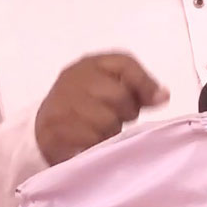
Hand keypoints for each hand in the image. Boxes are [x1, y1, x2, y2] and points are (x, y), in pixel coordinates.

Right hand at [34, 53, 169, 164]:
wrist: (43, 126)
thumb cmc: (86, 104)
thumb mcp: (110, 88)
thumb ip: (138, 88)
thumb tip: (162, 95)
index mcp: (91, 63)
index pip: (124, 63)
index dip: (144, 82)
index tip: (158, 99)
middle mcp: (74, 78)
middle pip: (118, 95)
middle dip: (127, 112)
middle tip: (120, 118)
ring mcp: (61, 103)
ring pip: (105, 121)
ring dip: (111, 131)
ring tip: (103, 130)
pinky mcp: (53, 130)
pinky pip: (89, 139)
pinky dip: (96, 144)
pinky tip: (92, 142)